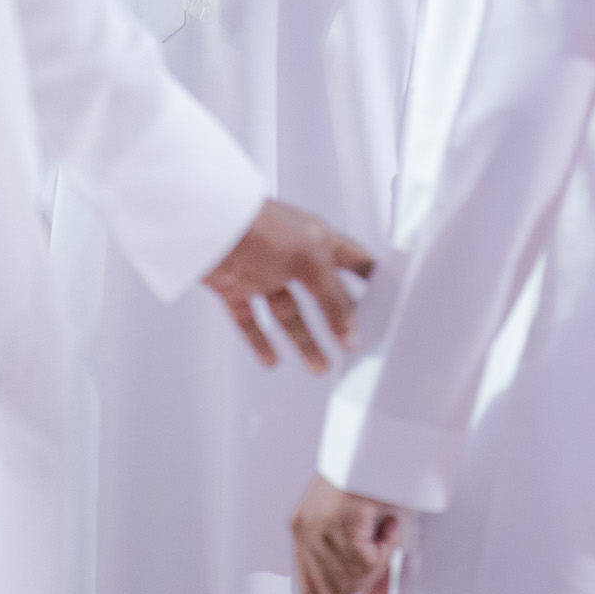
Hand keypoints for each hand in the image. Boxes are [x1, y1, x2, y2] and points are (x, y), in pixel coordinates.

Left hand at [204, 200, 373, 372]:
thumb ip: (332, 298)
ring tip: (319, 367)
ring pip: (289, 313)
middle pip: (323, 296)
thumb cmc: (261, 228)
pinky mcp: (235, 287)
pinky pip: (251, 320)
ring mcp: (265, 273)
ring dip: (304, 341)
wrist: (206, 226)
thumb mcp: (309, 261)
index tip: (388, 304)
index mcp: (319, 240)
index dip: (372, 281)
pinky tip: (271, 361)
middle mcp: (294, 257)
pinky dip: (260, 341)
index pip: (355, 262)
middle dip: (338, 323)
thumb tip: (352, 330)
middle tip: (351, 349)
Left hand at [291, 474, 399, 593]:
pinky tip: (386, 524)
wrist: (378, 441)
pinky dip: (385, 549)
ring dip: (378, 562)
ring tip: (384, 531)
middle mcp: (303, 530)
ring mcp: (317, 526)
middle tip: (383, 555)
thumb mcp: (367, 532)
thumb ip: (369, 571)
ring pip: (352, 579)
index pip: (311, 593)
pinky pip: (366, 560)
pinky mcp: (337, 520)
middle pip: (332, 592)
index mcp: (302, 531)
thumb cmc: (372, 477)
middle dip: (365, 582)